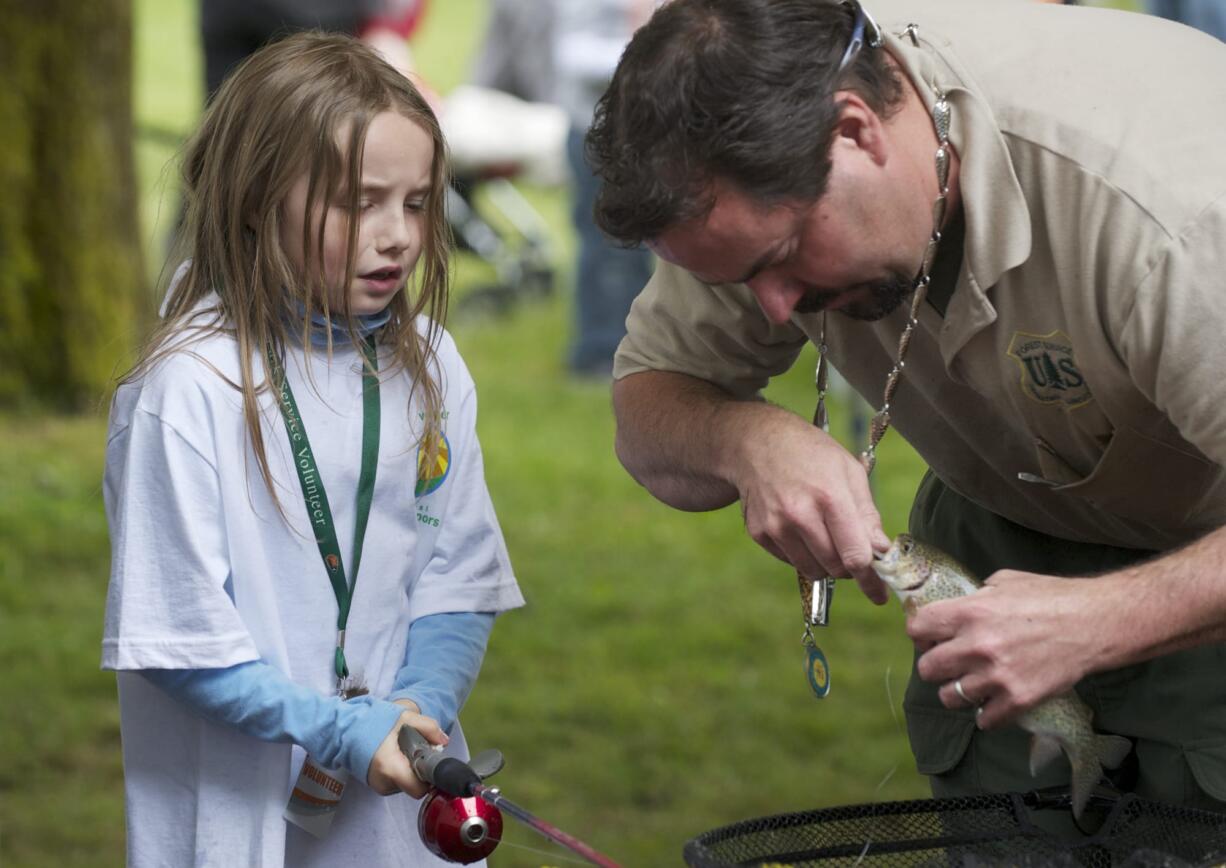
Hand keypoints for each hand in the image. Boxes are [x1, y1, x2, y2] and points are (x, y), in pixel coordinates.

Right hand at [367, 699, 447, 796]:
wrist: (348, 730)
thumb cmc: (376, 723)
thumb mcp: (405, 718)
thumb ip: (428, 727)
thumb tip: (444, 741)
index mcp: (391, 767)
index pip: (419, 788)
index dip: (429, 777)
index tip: (431, 762)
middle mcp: (384, 783)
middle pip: (414, 786)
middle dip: (421, 772)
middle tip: (417, 752)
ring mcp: (379, 787)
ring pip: (407, 785)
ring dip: (411, 772)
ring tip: (404, 752)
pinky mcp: (377, 786)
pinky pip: (398, 784)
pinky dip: (402, 773)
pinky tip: (396, 758)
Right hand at [734, 413, 890, 602]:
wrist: (756, 443)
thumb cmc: (810, 454)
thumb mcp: (849, 472)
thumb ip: (867, 515)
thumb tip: (882, 551)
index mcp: (830, 496)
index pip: (855, 555)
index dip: (871, 580)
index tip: (879, 595)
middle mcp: (799, 514)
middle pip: (835, 568)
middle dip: (849, 567)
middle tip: (851, 550)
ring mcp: (776, 526)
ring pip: (813, 570)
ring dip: (826, 563)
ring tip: (825, 534)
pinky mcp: (760, 534)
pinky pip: (791, 562)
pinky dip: (803, 554)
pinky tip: (801, 528)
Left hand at [907, 570, 1113, 727]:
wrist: (1095, 622)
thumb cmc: (1051, 596)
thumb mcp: (1004, 582)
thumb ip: (975, 597)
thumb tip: (956, 608)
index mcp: (969, 612)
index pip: (917, 629)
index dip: (921, 633)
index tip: (931, 636)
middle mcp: (977, 645)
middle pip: (927, 668)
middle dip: (935, 665)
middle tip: (950, 662)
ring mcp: (997, 676)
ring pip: (949, 697)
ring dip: (957, 692)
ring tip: (970, 684)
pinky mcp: (1018, 699)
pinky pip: (984, 720)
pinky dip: (986, 714)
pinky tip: (993, 702)